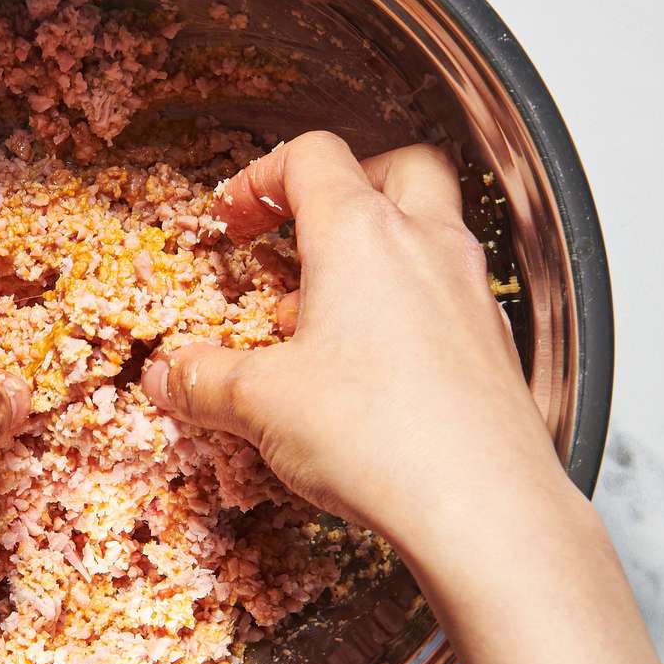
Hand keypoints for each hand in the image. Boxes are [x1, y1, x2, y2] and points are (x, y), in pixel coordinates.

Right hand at [141, 131, 576, 563]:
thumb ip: (206, 380)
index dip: (262, 179)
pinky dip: (409, 306)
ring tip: (324, 314)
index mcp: (360, 234)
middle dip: (346, 188)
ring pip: (430, 232)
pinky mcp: (494, 345)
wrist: (483, 507)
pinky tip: (373, 366)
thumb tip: (170, 375)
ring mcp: (470, 293)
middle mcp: (425, 246)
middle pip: (395, 168)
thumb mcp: (262, 404)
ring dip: (377, 254)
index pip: (312, 157)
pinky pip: (450, 295)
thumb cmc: (381, 435)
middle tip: (304, 233)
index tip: (235, 220)